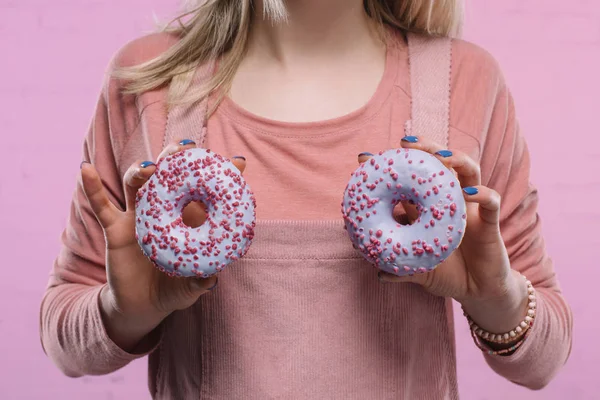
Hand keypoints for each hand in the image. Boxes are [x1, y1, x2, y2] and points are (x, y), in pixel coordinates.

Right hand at [80, 139, 246, 350]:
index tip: (238, 162)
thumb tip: (213, 279)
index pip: (204, 192)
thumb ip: (200, 283)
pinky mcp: (114, 229)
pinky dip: (92, 187)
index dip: (219, 176)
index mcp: (186, 220)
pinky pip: (101, 205)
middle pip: (167, 176)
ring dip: (140, 170)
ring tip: (149, 167)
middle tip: (185, 147)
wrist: (142, 307)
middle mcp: (162, 211)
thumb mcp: (190, 287)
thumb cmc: (173, 291)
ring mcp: (137, 217)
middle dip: (175, 159)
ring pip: (136, 183)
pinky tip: (85, 169)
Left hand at [358, 136, 528, 334]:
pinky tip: (468, 193)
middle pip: (440, 164)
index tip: (364, 157)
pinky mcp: (489, 222)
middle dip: (424, 149)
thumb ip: (401, 271)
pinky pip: (490, 201)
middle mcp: (450, 201)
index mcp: (428, 208)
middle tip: (405, 142)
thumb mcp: (421, 272)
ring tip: (439, 155)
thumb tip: (379, 274)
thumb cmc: (448, 276)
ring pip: (469, 172)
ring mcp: (471, 208)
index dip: (390, 166)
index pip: (409, 180)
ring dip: (455, 159)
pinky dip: (481, 194)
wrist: (479, 293)